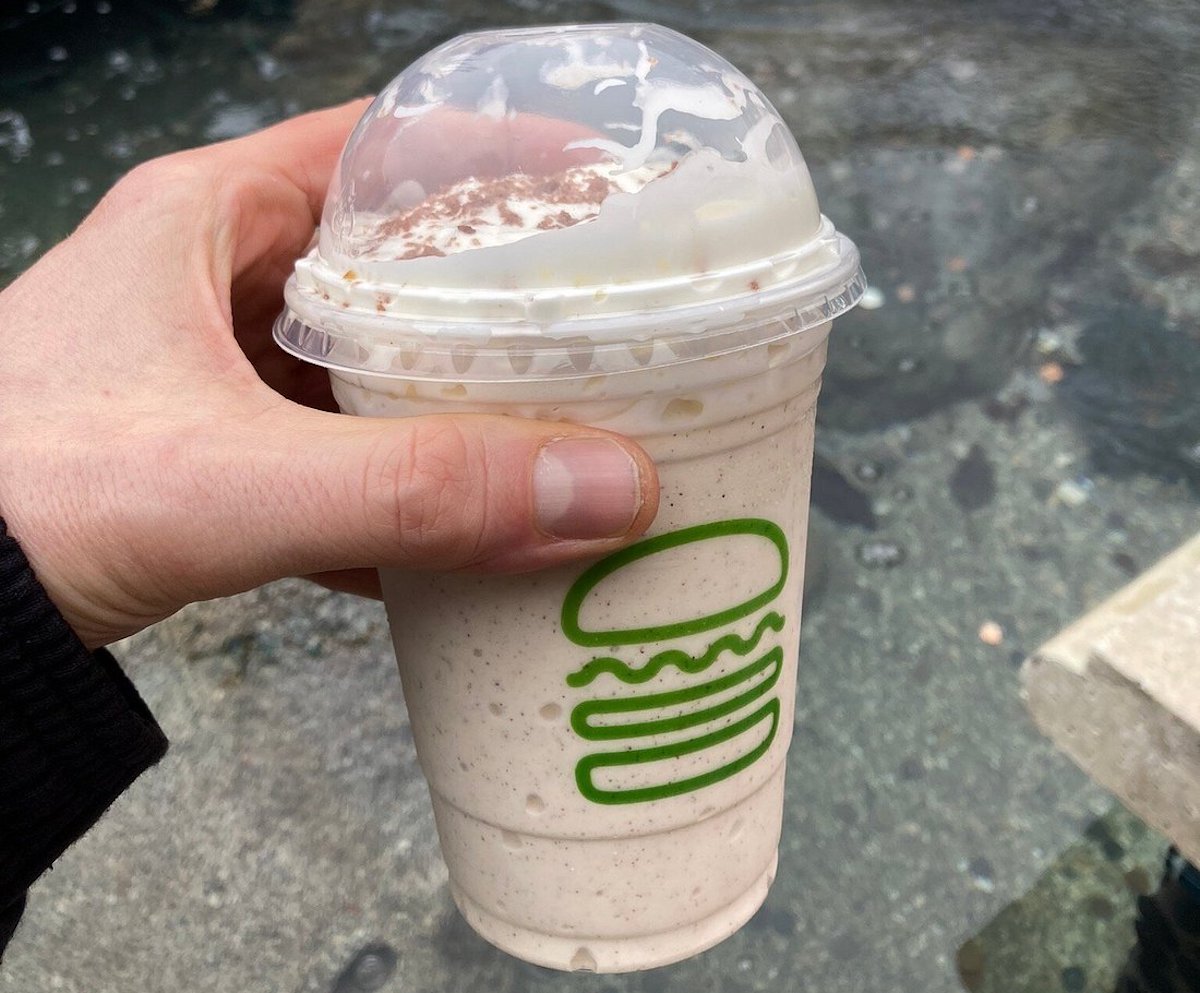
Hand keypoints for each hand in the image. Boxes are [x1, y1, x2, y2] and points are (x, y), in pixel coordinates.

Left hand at [0, 100, 658, 648]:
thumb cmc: (13, 498)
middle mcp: (209, 281)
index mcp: (207, 219)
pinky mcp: (208, 454)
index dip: (494, 155)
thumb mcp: (236, 478)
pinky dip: (396, 488)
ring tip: (547, 430)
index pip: (381, 144)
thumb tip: (597, 485)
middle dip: (492, 296)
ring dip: (450, 402)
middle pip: (388, 258)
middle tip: (589, 330)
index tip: (591, 191)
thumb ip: (417, 488)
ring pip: (366, 362)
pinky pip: (334, 452)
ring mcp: (209, 372)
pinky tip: (452, 536)